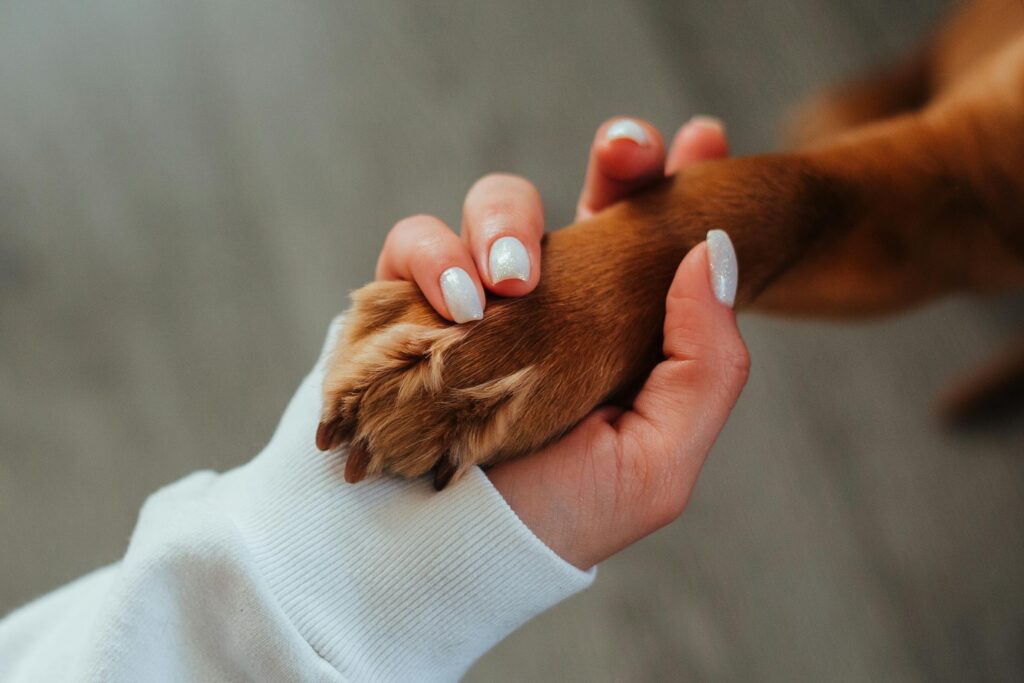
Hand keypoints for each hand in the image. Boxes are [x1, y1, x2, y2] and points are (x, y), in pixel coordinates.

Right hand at [375, 116, 745, 568]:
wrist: (436, 562)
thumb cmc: (550, 519)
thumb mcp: (655, 463)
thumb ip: (704, 365)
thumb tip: (714, 252)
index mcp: (615, 331)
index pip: (653, 241)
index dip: (678, 183)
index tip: (705, 138)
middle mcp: (550, 304)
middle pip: (585, 196)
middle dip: (615, 159)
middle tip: (627, 149)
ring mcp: (477, 298)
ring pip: (495, 204)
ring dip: (505, 220)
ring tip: (506, 283)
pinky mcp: (407, 303)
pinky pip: (413, 242)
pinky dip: (432, 258)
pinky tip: (457, 303)